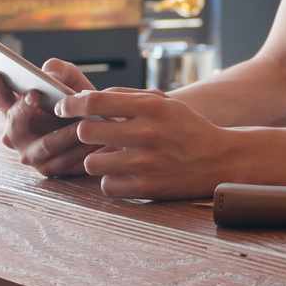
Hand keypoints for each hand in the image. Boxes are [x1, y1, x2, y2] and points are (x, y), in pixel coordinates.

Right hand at [0, 59, 95, 177]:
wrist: (101, 126)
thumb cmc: (79, 98)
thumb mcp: (69, 77)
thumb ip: (58, 69)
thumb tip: (49, 75)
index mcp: (14, 106)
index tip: (0, 75)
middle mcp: (16, 132)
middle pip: (15, 122)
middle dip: (24, 110)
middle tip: (35, 94)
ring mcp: (30, 153)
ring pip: (46, 144)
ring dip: (65, 134)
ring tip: (82, 123)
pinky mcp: (48, 169)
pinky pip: (64, 162)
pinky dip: (80, 151)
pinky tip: (94, 142)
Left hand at [59, 89, 236, 198]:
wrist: (221, 159)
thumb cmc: (187, 128)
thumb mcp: (164, 103)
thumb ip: (127, 97)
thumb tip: (87, 98)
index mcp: (150, 107)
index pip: (95, 101)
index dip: (71, 104)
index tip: (63, 107)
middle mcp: (147, 133)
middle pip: (87, 131)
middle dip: (84, 132)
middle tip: (91, 134)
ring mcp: (147, 163)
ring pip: (92, 162)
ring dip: (96, 159)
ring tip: (110, 156)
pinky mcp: (147, 188)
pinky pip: (107, 185)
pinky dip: (111, 180)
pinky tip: (123, 174)